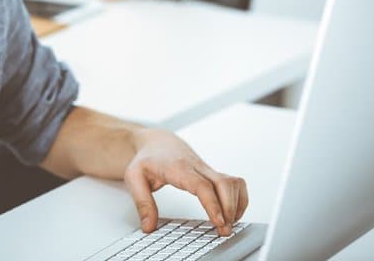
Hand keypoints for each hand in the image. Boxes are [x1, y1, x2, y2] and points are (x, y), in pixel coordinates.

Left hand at [124, 129, 248, 236]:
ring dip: (237, 204)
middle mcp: (197, 167)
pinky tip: (233, 213)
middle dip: (230, 208)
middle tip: (224, 230)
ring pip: (234, 182)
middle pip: (224, 184)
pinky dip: (239, 198)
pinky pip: (235, 183)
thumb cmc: (147, 159)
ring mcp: (208, 170)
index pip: (202, 185)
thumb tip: (149, 226)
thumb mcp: (134, 178)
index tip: (219, 221)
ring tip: (229, 223)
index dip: (213, 204)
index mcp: (178, 168)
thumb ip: (142, 202)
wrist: (157, 142)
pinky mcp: (213, 174)